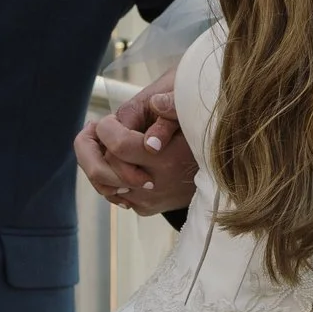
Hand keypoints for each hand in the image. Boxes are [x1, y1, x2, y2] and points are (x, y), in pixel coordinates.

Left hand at [74, 68, 195, 214]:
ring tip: (102, 141)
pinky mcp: (147, 208)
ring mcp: (149, 201)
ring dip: (97, 161)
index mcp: (167, 160)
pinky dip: (108, 176)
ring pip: (103, 184)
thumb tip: (157, 102)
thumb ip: (174, 108)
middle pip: (101, 170)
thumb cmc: (203, 137)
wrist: (223, 176)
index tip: (108, 120)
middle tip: (94, 128)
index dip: (105, 129)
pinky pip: (114, 194)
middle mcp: (155, 186)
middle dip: (90, 147)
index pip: (117, 146)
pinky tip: (114, 159)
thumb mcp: (192, 116)